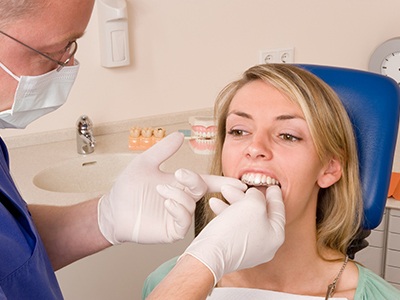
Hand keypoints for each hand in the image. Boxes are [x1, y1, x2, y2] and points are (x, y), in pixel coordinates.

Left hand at [97, 132, 244, 244]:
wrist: (112, 210)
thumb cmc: (128, 187)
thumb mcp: (145, 163)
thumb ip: (163, 150)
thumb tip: (179, 135)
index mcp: (180, 184)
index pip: (206, 182)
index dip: (222, 182)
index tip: (237, 182)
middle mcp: (182, 199)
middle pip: (201, 190)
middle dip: (194, 181)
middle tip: (180, 175)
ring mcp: (177, 216)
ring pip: (192, 205)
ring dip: (180, 195)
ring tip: (162, 191)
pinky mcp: (171, 230)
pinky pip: (184, 222)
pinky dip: (179, 210)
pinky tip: (167, 203)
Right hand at [182, 185, 284, 284]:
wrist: (210, 254)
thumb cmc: (234, 230)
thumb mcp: (253, 204)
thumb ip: (258, 195)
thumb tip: (254, 195)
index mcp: (276, 236)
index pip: (278, 211)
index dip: (274, 195)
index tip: (273, 186)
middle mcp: (264, 245)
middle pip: (260, 213)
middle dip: (248, 196)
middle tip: (242, 185)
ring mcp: (248, 249)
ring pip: (244, 218)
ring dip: (234, 202)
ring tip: (224, 190)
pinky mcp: (232, 250)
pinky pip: (233, 226)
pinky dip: (226, 214)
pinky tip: (215, 204)